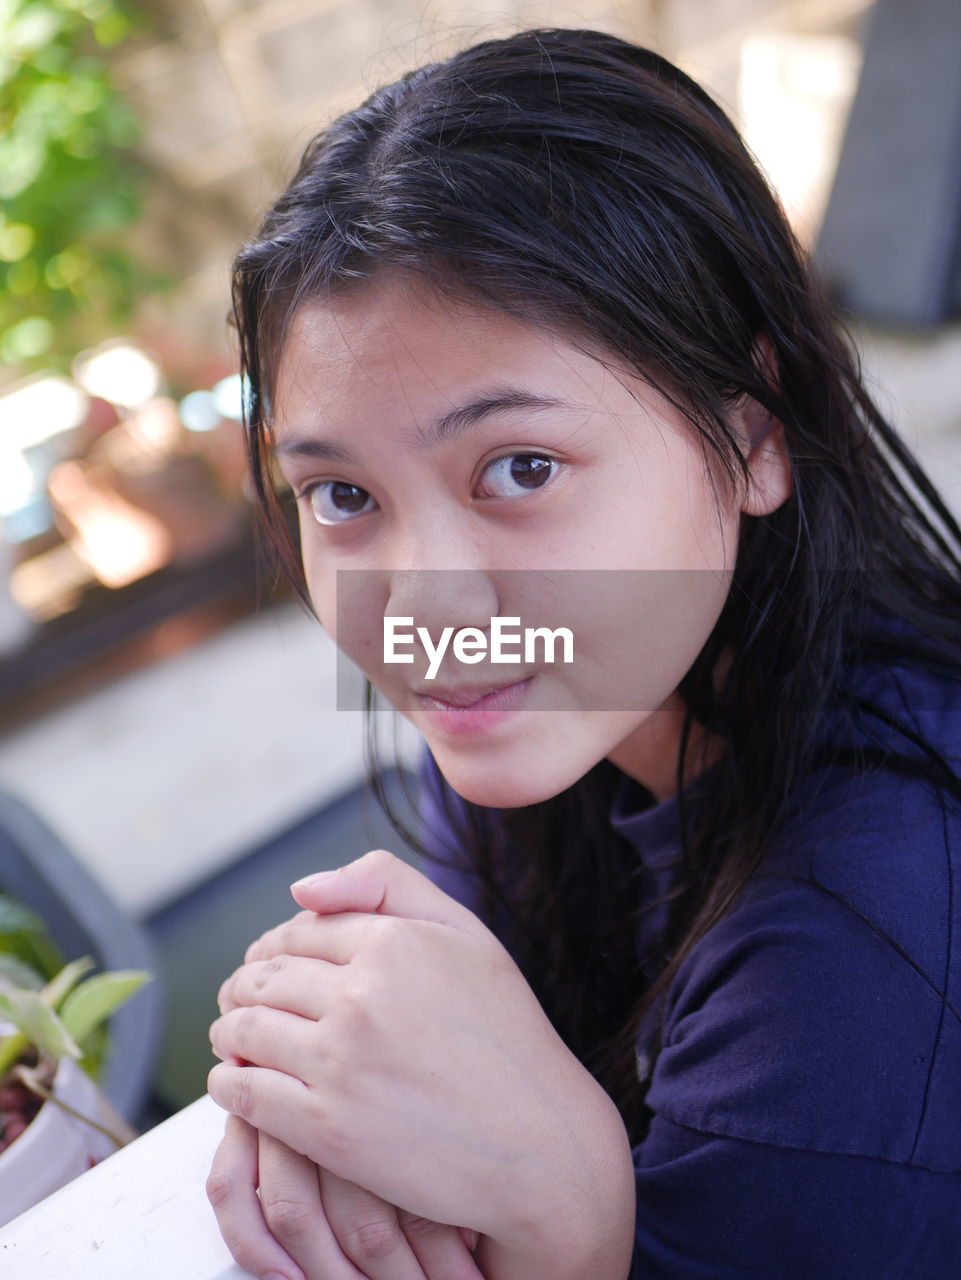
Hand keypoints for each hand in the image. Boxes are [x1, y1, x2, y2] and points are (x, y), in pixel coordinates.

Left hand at [208, 850, 635, 1279]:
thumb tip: (301, 890)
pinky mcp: (327, 1128)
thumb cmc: (506, 1035)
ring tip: (234, 1038)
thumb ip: (388, 885)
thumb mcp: (467, 934)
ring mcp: (341, 1062)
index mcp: (394, 941)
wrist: (541, 1145)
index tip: (270, 964)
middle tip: (241, 1002)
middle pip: (263, 977)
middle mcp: (362, 995)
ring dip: (229, 1031)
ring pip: (245, 1030)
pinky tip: (235, 1083)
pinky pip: (244, 1092)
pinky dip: (228, 1083)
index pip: (297, 930)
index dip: (275, 947)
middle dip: (244, 986)